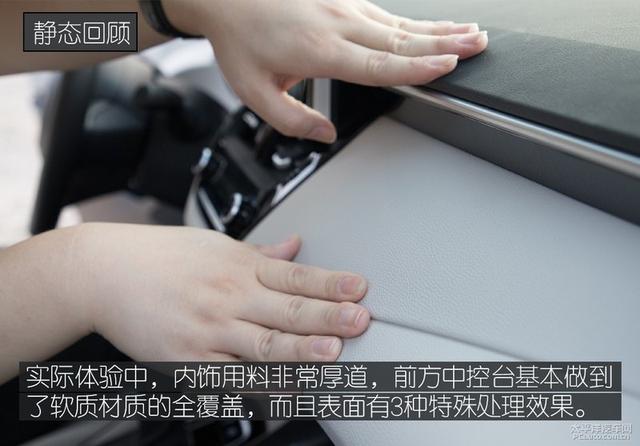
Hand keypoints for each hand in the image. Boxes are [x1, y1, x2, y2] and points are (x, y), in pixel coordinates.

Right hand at [76, 223, 369, 361]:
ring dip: (300, 352)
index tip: (359, 288)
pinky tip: (288, 392)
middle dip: (327, 316)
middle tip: (358, 320)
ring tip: (331, 354)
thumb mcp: (214, 245)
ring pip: (262, 347)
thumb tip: (295, 246)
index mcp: (238, 266)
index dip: (330, 282)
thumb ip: (260, 253)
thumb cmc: (161, 256)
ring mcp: (208, 332)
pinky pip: (233, 379)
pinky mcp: (188, 361)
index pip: (294, 275)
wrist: (103, 274)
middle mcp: (227, 298)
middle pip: (285, 310)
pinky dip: (262, 388)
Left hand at [166, 0, 487, 142]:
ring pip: (400, 23)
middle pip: (401, 39)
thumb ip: (291, 120)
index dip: (416, 68)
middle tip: (478, 47)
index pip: (378, 63)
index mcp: (319, 50)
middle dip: (444, 44)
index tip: (448, 66)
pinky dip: (416, 22)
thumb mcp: (253, 92)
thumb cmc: (239, 40)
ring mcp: (343, 6)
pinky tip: (434, 26)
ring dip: (438, 29)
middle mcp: (338, 24)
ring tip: (471, 33)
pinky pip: (387, 13)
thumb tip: (326, 135)